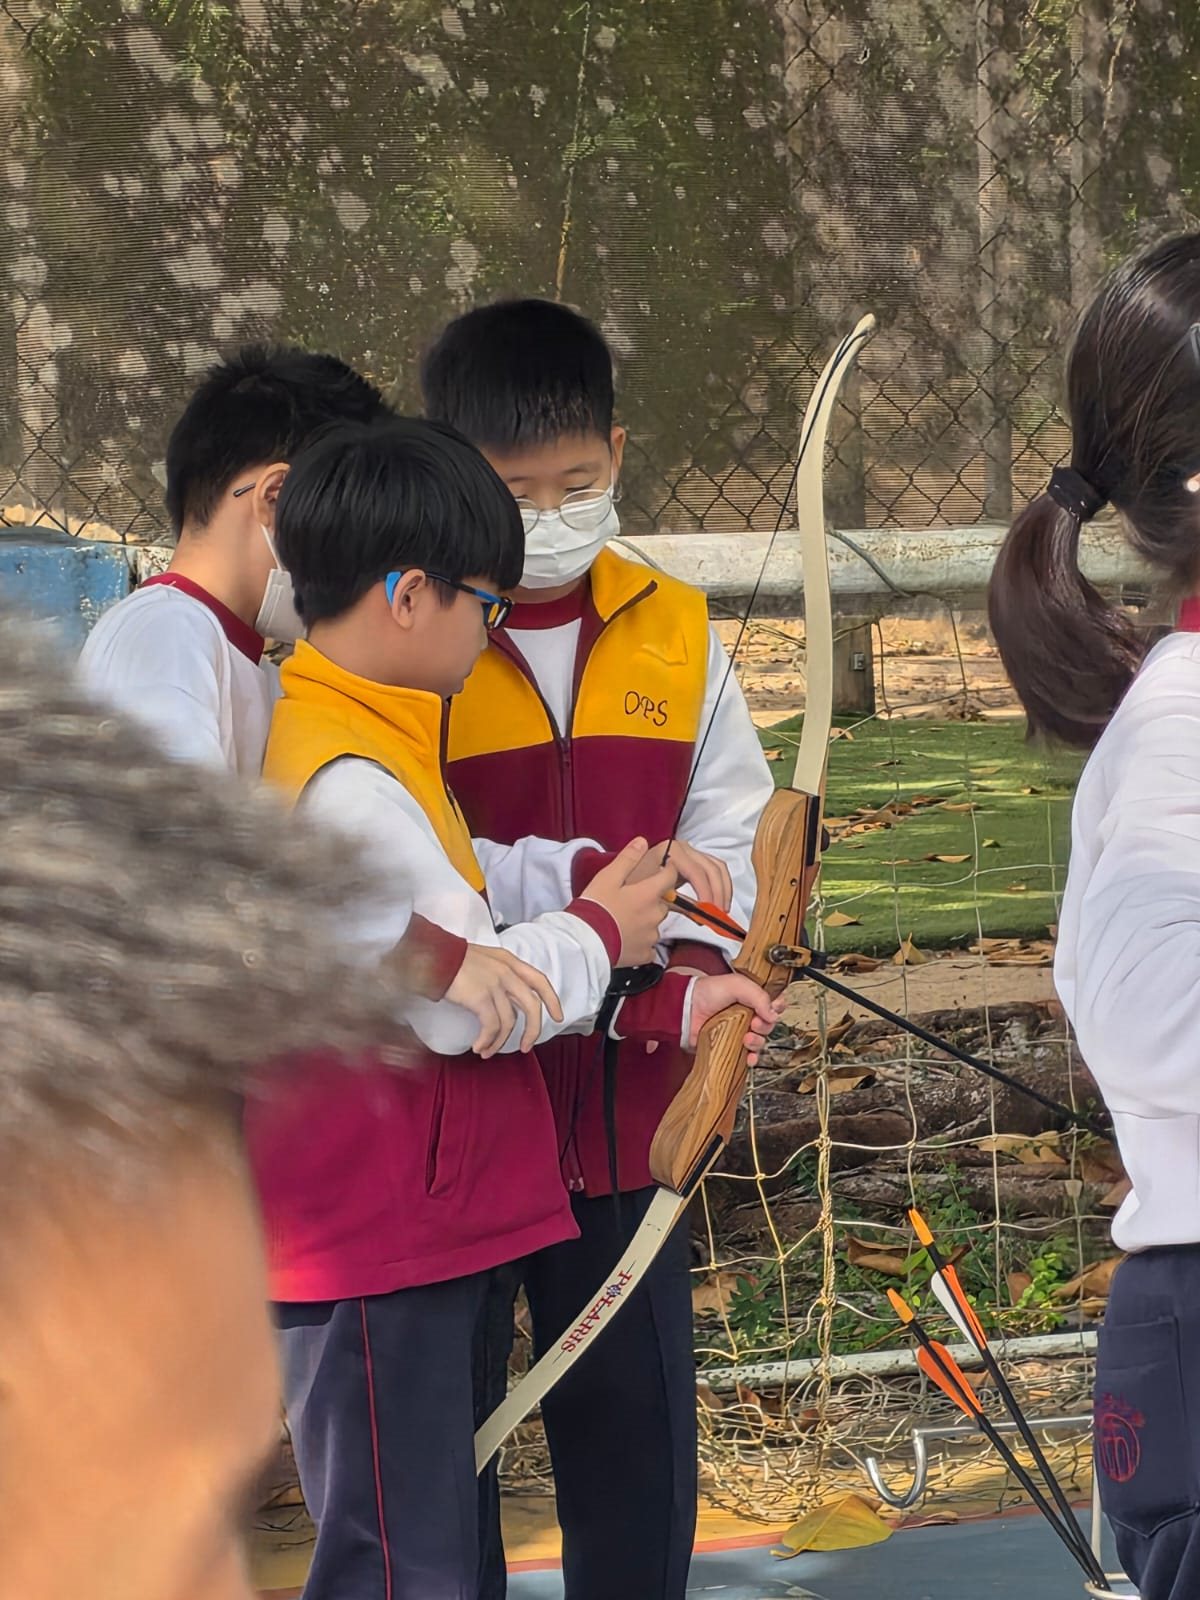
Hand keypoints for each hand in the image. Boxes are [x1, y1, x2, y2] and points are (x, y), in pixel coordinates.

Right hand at [446, 945, 563, 1058]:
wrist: (432, 957)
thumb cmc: (451, 960)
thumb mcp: (483, 960)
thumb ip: (498, 975)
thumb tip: (504, 1002)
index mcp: (509, 961)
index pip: (539, 980)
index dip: (552, 1000)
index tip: (558, 1017)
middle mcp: (507, 971)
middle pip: (532, 1006)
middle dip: (533, 1031)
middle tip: (526, 1047)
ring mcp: (495, 984)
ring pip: (509, 1022)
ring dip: (499, 1042)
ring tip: (487, 1051)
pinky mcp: (481, 997)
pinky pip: (491, 1027)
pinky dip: (486, 1041)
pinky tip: (478, 1047)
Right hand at [580, 837, 675, 965]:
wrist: (584, 941)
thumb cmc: (596, 906)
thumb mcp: (608, 877)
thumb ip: (627, 859)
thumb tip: (643, 841)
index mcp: (648, 894)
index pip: (669, 876)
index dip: (666, 871)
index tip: (659, 871)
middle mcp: (655, 914)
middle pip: (663, 903)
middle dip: (652, 900)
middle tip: (630, 900)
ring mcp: (651, 936)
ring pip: (655, 924)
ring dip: (645, 921)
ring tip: (624, 921)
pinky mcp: (644, 954)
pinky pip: (648, 946)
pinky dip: (641, 942)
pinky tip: (625, 939)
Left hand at [642, 840, 732, 912]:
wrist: (627, 879)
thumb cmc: (636, 886)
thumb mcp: (655, 896)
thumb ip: (680, 904)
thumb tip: (701, 914)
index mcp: (670, 851)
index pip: (695, 872)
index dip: (705, 892)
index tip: (709, 910)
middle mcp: (683, 848)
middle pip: (710, 869)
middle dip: (718, 892)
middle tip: (718, 913)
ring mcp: (690, 852)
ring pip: (717, 867)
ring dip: (723, 889)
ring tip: (722, 910)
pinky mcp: (695, 860)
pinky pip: (715, 868)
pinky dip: (721, 885)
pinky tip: (720, 901)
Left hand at [687, 974, 785, 1066]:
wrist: (686, 1008)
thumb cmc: (708, 992)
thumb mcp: (737, 985)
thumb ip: (759, 996)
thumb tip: (773, 1014)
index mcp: (751, 997)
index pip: (774, 1004)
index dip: (777, 1008)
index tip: (773, 1010)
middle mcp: (748, 1014)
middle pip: (769, 1025)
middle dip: (765, 1026)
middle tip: (754, 1023)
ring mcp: (739, 1030)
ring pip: (760, 1041)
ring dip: (758, 1042)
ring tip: (747, 1038)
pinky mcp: (730, 1045)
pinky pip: (747, 1055)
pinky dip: (752, 1058)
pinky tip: (749, 1057)